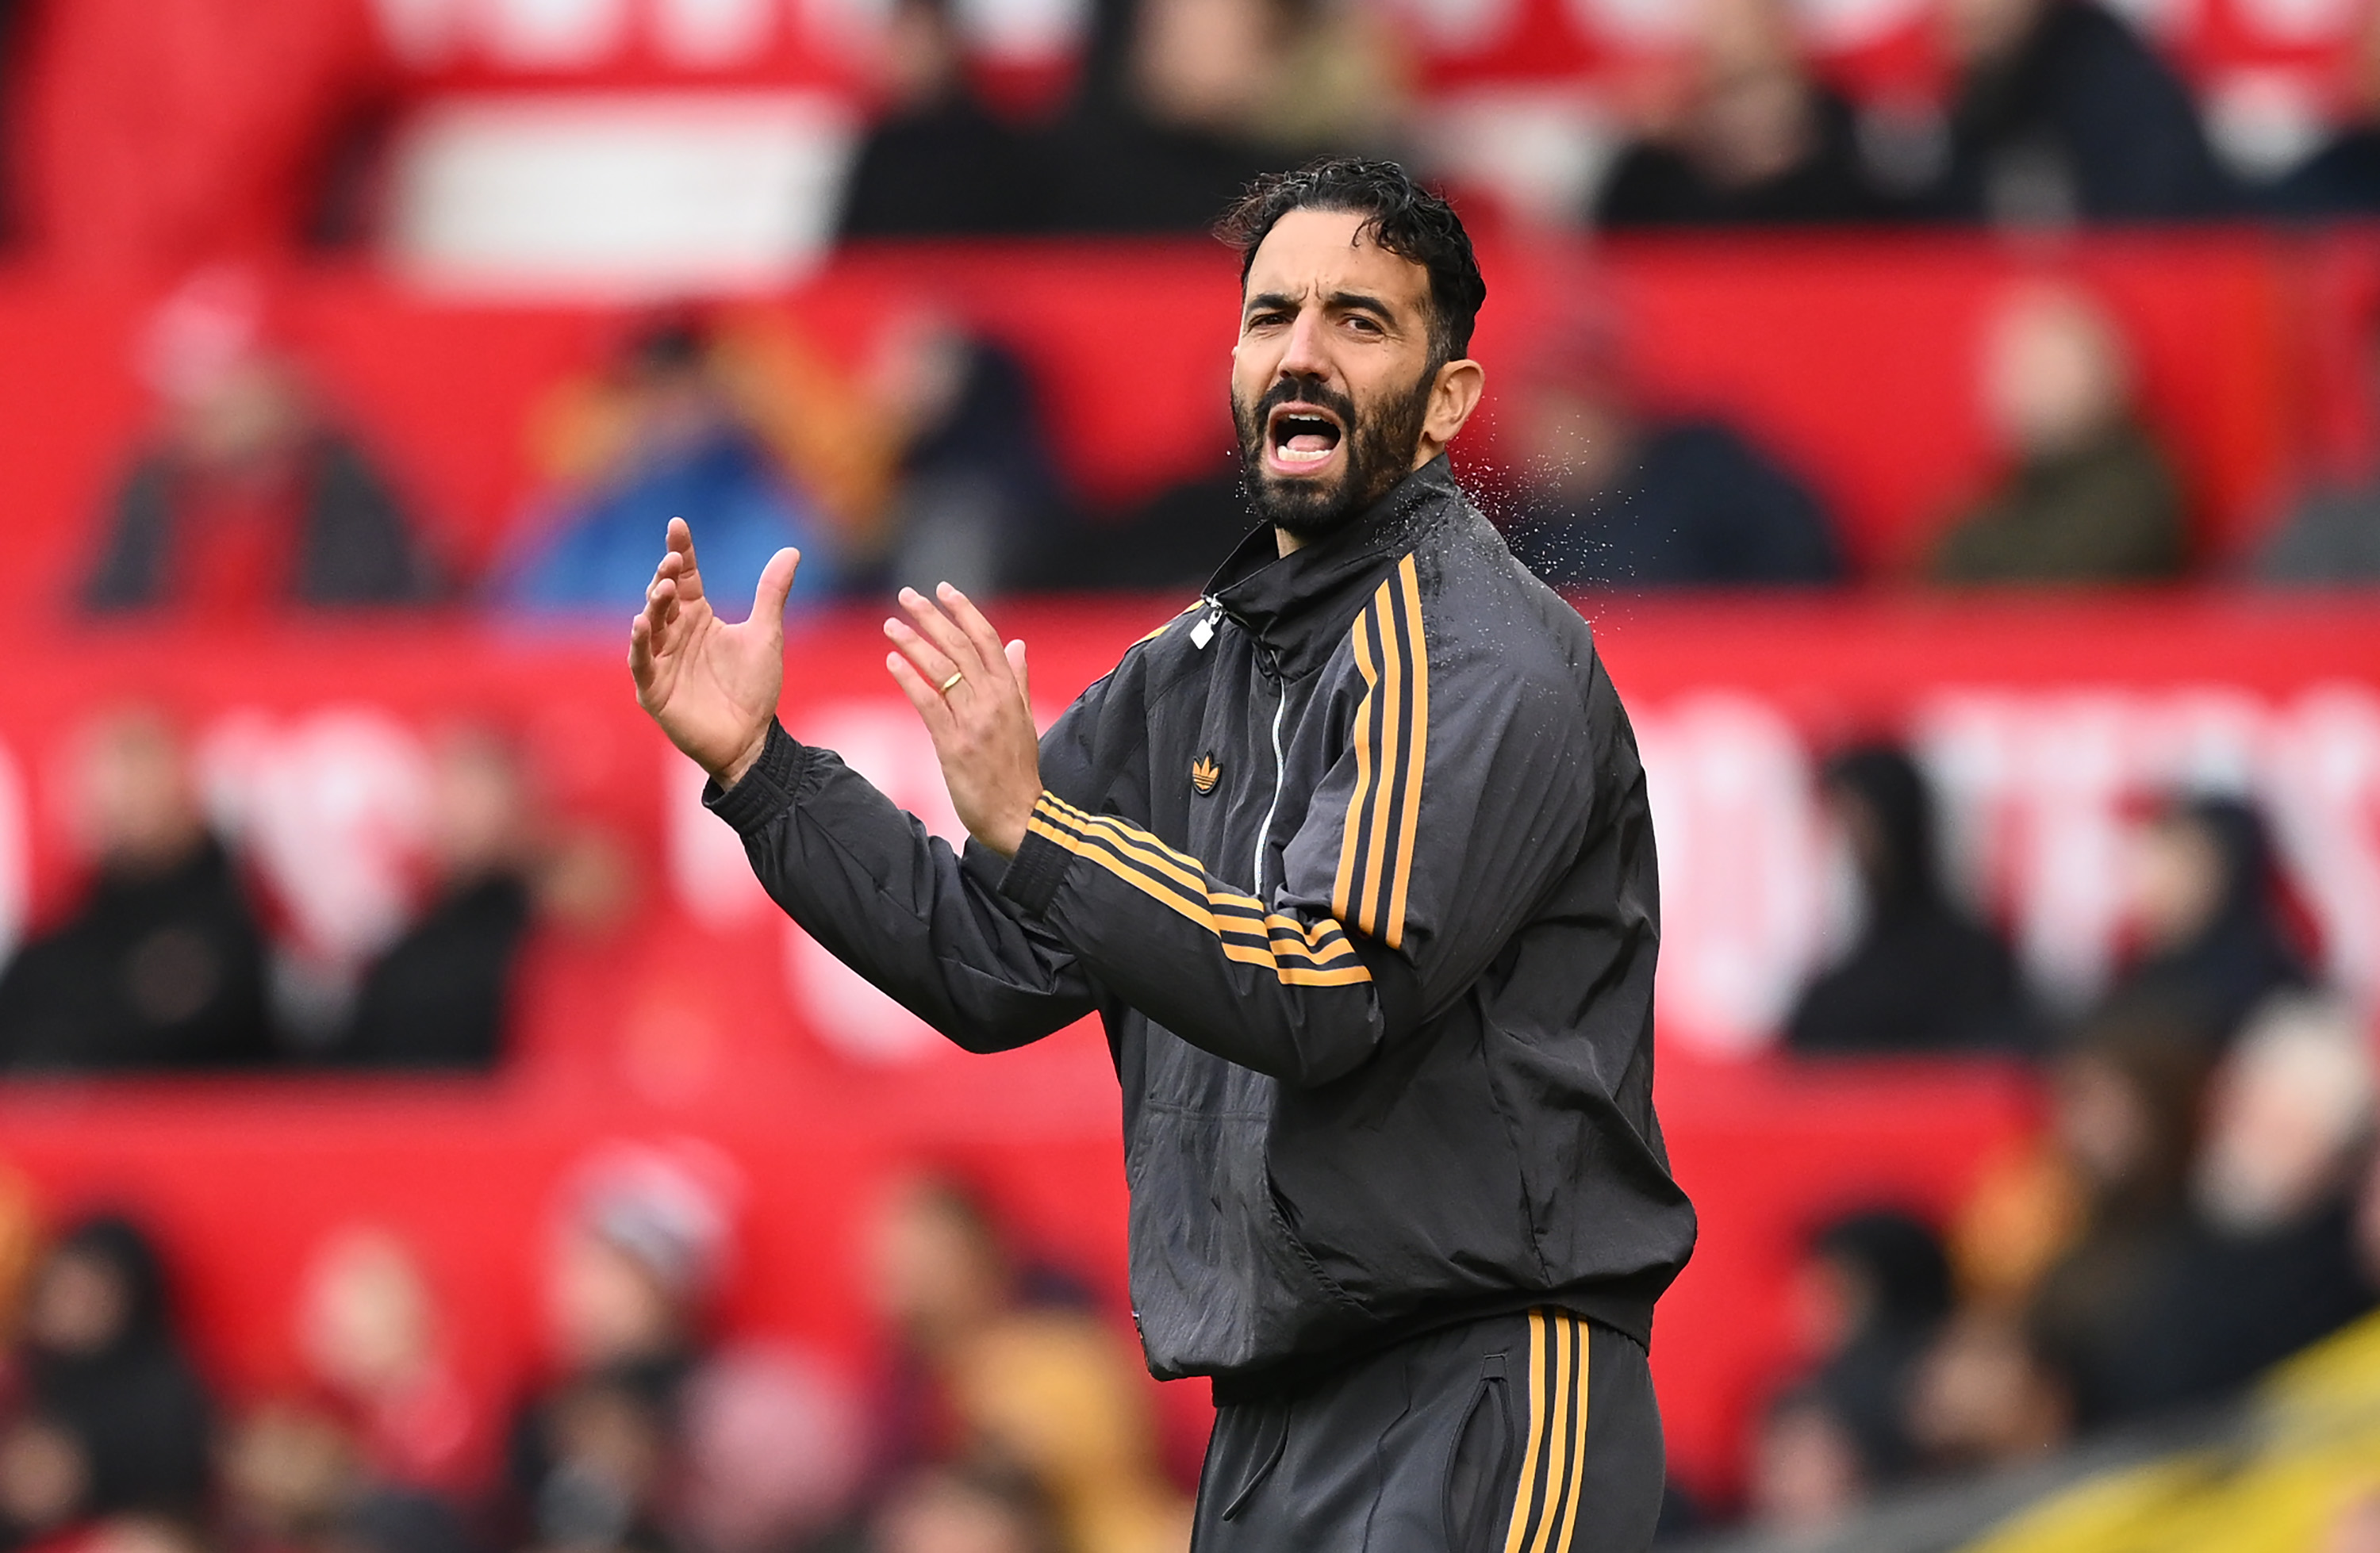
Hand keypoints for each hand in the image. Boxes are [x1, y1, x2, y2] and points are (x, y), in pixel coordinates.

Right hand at [629, 518, 799, 787]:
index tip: (677, 524)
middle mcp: (676, 634)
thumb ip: (772, 593)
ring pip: (651, 624)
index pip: (685, 577)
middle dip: (665, 576)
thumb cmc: (755, 688)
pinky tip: (643, 624)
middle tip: (672, 558)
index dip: (681, 551)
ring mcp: (662, 660)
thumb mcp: (766, 634)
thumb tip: (791, 551)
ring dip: (654, 605)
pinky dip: (641, 644)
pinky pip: (642, 661)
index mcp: (698, 617)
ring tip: (662, 588)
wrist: (753, 740)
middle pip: (664, 597)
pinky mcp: (654, 688)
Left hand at [883, 583, 1039, 856]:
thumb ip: (1018, 680)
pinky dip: (910, 679)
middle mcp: (994, 701)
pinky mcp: (954, 745)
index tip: (944, 590)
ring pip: (943, 670)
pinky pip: (929, 704)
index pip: (987, 640)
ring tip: (891, 624)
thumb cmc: (1018, 771)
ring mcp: (974, 722)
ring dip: (914, 643)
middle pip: (961, 647)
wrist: (1019, 816)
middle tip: (907, 596)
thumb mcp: (1025, 720)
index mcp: (1010, 693)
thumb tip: (1017, 645)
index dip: (965, 612)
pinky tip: (892, 662)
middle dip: (932, 618)